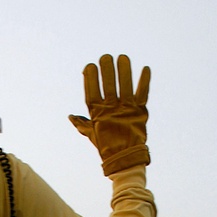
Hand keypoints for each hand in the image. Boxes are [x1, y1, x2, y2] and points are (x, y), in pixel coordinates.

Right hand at [68, 54, 149, 176]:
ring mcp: (126, 110)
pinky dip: (144, 81)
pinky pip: (143, 93)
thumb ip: (82, 123)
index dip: (90, 77)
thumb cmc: (106, 146)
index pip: (92, 91)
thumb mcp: (92, 134)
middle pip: (108, 85)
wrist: (125, 159)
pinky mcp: (140, 112)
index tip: (90, 66)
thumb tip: (70, 116)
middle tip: (106, 57)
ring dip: (124, 70)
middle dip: (107, 69)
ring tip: (123, 57)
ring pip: (125, 86)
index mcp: (98, 114)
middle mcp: (111, 110)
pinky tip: (146, 68)